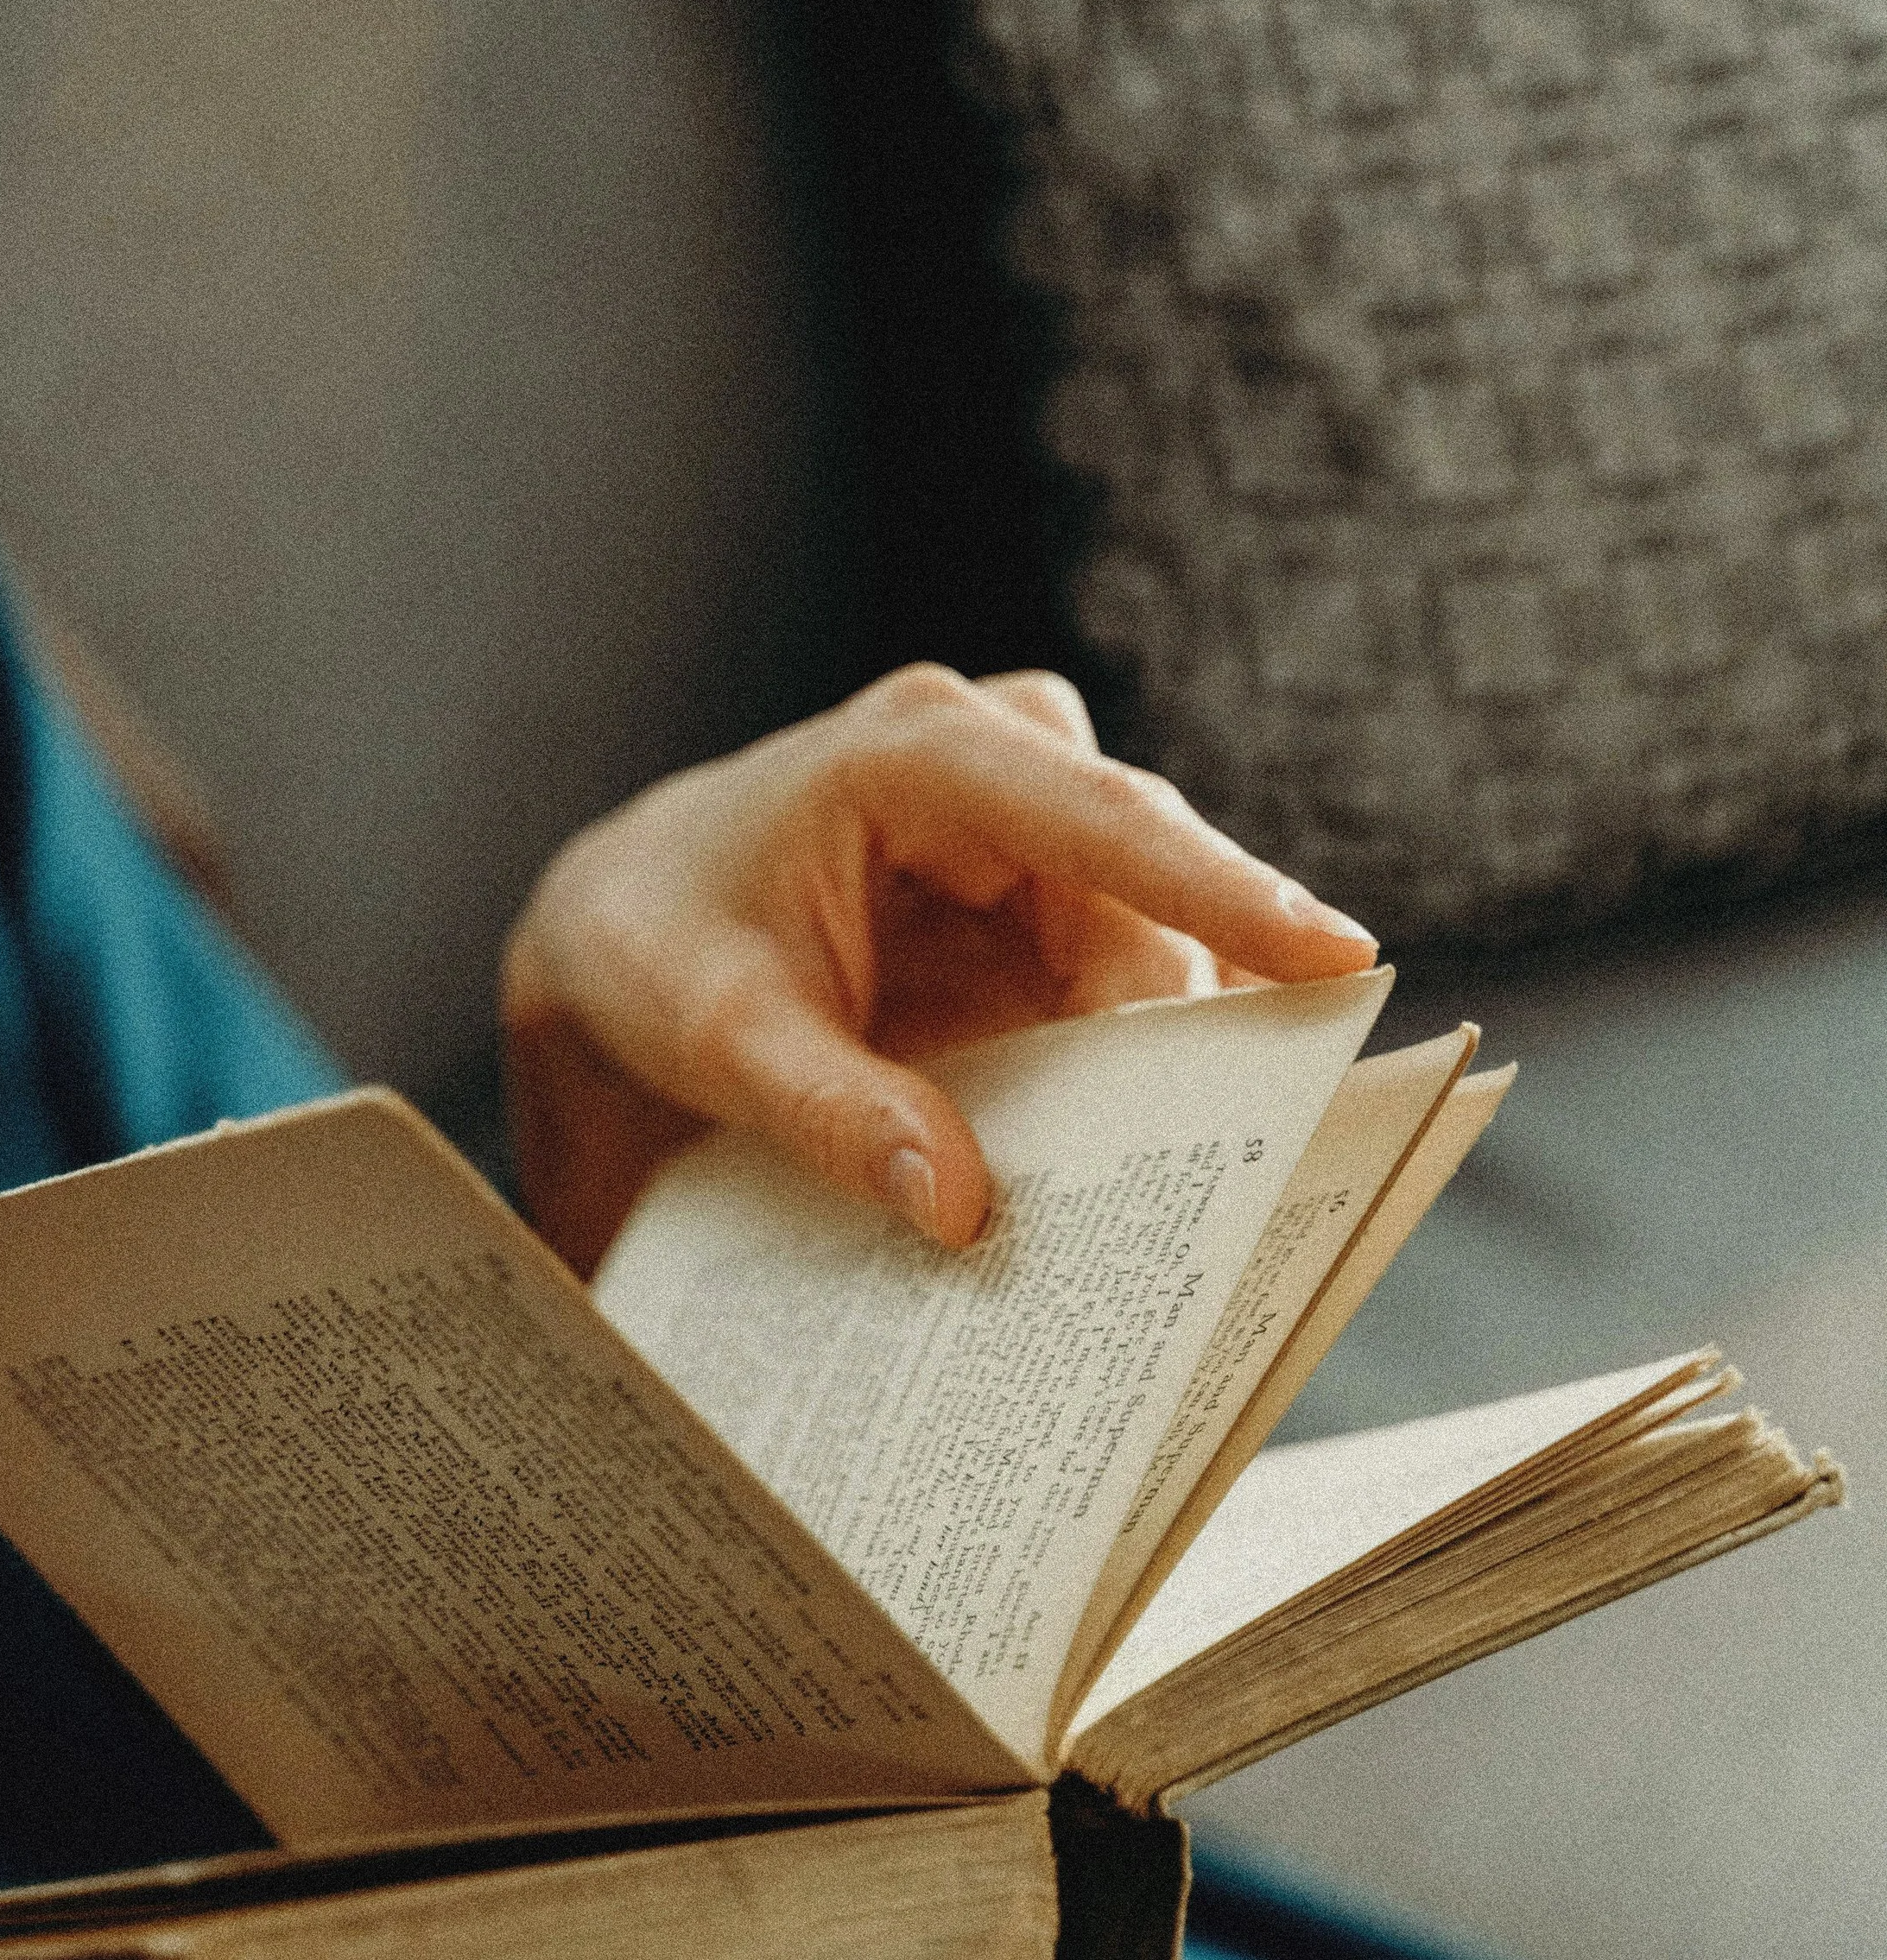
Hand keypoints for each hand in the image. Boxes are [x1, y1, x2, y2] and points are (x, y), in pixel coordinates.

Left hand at [502, 665, 1375, 1274]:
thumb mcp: (716, 1035)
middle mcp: (1001, 767)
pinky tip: (1131, 1164)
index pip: (1101, 820)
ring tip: (1180, 1183)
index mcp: (918, 752)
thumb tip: (958, 1207)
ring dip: (1161, 1061)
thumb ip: (829, 1110)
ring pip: (1153, 952)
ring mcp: (1037, 839)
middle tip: (1232, 1156)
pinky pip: (1123, 992)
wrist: (622, 935)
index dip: (1224, 891)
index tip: (1337, 960)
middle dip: (1189, 1026)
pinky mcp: (1048, 915)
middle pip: (1150, 900)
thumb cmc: (657, 948)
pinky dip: (1128, 1075)